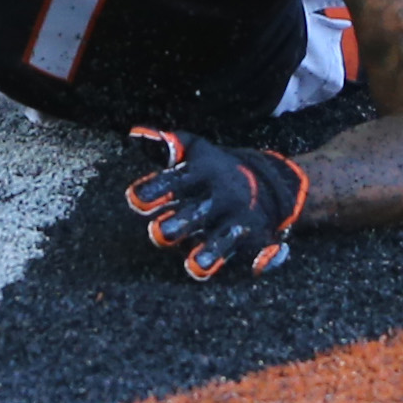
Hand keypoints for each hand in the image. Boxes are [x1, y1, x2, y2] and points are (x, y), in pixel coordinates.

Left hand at [125, 128, 308, 280]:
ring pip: (224, 238)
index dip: (155, 190)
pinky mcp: (259, 237)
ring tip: (195, 266)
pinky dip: (265, 258)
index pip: (176, 180)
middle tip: (159, 233)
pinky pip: (264, 249)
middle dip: (180, 223)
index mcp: (203, 173)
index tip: (134, 199)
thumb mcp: (195, 149)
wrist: (269, 178)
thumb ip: (167, 145)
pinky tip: (256, 267)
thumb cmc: (215, 167)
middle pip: (198, 212)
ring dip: (211, 251)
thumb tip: (134, 135)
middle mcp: (222, 196)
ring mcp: (241, 218)